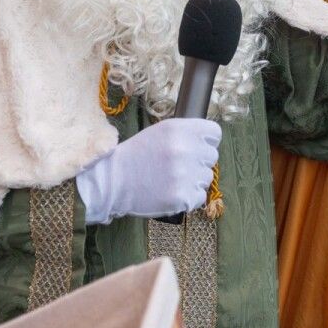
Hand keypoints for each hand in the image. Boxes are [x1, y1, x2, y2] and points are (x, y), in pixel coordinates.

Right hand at [84, 118, 219, 219]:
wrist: (113, 182)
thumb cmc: (137, 155)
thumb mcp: (160, 132)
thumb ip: (186, 134)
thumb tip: (208, 142)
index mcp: (179, 129)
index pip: (214, 133)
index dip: (206, 141)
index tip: (197, 147)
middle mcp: (185, 150)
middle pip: (212, 156)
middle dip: (198, 161)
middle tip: (178, 166)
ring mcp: (184, 175)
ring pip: (207, 177)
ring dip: (194, 180)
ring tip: (172, 179)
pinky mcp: (182, 197)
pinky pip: (199, 197)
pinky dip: (189, 198)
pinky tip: (172, 192)